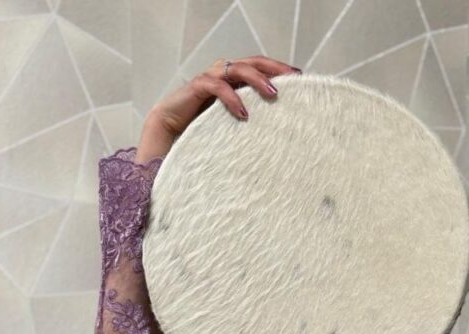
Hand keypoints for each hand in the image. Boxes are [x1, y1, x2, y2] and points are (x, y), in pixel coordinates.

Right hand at [148, 54, 301, 138]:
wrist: (167, 136)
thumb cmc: (201, 133)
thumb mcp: (232, 128)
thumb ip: (250, 124)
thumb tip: (278, 137)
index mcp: (234, 83)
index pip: (260, 69)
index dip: (279, 70)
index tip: (300, 79)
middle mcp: (223, 76)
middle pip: (252, 62)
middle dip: (274, 68)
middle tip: (293, 79)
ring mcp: (210, 79)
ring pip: (237, 68)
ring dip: (256, 79)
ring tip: (273, 94)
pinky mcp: (196, 87)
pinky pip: (216, 86)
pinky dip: (232, 97)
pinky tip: (243, 113)